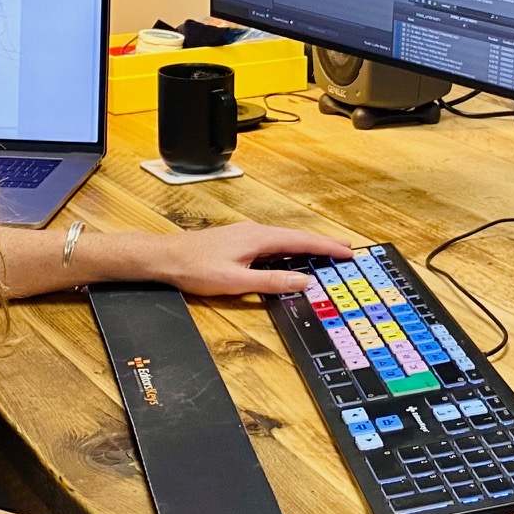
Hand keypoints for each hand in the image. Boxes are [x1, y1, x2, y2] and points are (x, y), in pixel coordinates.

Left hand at [147, 221, 350, 296]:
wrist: (165, 257)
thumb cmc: (195, 268)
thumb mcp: (236, 282)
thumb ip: (271, 282)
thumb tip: (302, 281)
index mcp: (258, 238)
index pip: (301, 241)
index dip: (326, 247)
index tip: (347, 251)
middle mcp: (255, 231)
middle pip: (296, 237)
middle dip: (321, 244)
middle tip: (345, 250)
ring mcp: (246, 234)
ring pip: (284, 239)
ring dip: (305, 246)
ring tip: (325, 253)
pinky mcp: (238, 240)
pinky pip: (272, 243)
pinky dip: (289, 248)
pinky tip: (290, 256)